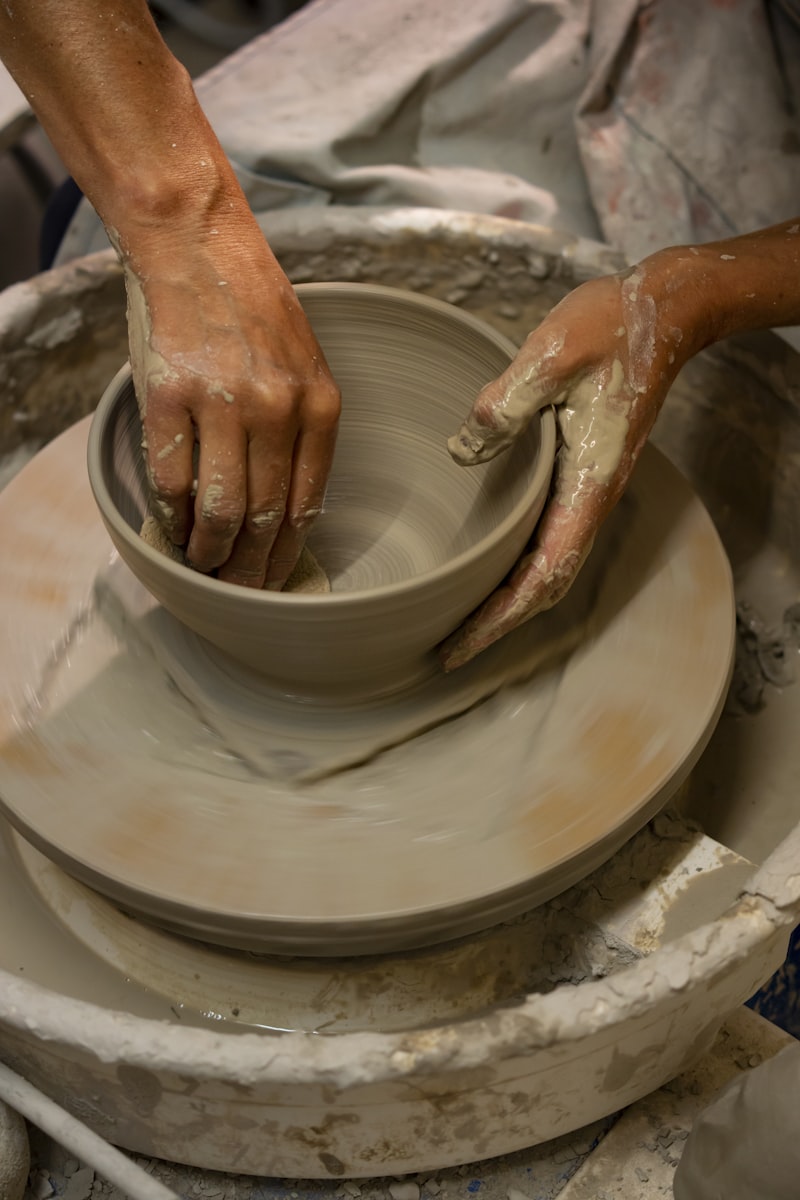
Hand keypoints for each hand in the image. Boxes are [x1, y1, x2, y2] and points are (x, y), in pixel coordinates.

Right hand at [124, 207, 340, 589]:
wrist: (199, 246)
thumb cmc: (252, 306)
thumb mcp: (304, 365)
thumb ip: (302, 431)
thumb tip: (285, 506)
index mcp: (320, 405)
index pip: (307, 505)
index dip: (288, 553)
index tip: (275, 579)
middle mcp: (277, 409)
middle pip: (266, 518)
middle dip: (251, 567)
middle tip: (239, 590)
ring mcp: (222, 403)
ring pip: (221, 510)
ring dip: (211, 550)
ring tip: (204, 565)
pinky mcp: (170, 396)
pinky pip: (172, 479)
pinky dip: (172, 515)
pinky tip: (173, 529)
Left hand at [440, 261, 689, 669]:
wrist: (661, 311)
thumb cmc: (612, 328)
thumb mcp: (551, 355)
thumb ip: (504, 404)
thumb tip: (463, 451)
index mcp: (588, 484)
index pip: (544, 574)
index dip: (500, 616)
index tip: (460, 643)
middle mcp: (590, 498)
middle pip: (547, 587)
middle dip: (499, 624)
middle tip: (448, 650)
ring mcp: (587, 488)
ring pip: (549, 566)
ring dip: (508, 601)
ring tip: (461, 622)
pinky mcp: (580, 473)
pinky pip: (548, 536)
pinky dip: (517, 566)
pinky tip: (487, 564)